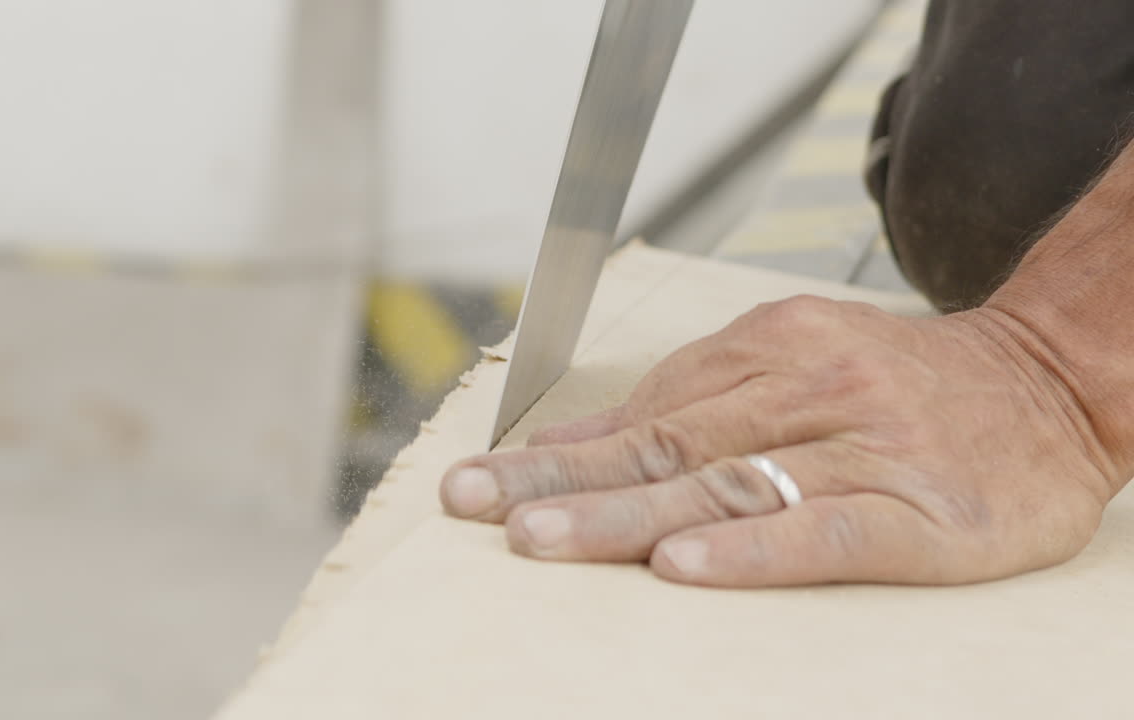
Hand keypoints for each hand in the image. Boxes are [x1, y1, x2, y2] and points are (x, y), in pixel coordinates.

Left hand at [439, 295, 1124, 586]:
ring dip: (625, 512)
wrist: (1048, 380)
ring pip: (725, 483)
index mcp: (770, 350)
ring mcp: (863, 447)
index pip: (643, 414)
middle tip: (476, 510)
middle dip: (560, 484)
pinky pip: (825, 530)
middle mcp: (808, 389)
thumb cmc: (903, 383)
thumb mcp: (791, 360)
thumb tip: (570, 442)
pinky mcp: (920, 510)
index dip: (554, 454)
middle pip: (664, 445)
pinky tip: (685, 567)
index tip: (476, 485)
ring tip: (541, 539)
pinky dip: (750, 550)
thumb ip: (684, 399)